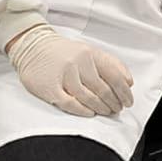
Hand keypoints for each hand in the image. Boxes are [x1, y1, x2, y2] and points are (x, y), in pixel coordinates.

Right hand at [6, 23, 133, 116]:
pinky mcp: (50, 87)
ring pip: (88, 97)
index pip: (114, 76)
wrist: (33, 47)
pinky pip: (70, 103)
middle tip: (117, 109)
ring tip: (107, 112)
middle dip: (113, 102)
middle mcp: (78, 63)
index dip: (124, 92)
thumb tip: (129, 82)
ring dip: (101, 108)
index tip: (128, 101)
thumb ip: (111, 64)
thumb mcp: (90, 51)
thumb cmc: (65, 52)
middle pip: (102, 89)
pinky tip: (90, 113)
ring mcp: (64, 75)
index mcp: (90, 53)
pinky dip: (83, 110)